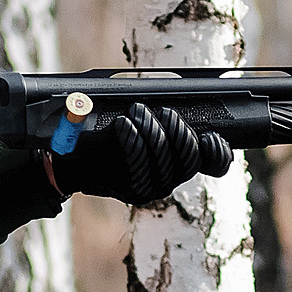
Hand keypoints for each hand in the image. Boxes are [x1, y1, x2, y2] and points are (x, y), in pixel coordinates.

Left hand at [48, 103, 233, 204]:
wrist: (72, 152)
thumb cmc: (109, 128)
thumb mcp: (140, 114)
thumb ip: (163, 110)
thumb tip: (179, 101)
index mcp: (182, 159)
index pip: (216, 163)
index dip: (219, 151)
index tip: (210, 135)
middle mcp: (172, 178)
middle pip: (190, 159)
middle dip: (179, 131)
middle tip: (165, 112)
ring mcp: (153, 187)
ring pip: (165, 161)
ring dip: (152, 130)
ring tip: (137, 111)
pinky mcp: (130, 190)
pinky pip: (138, 164)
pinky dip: (132, 139)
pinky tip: (123, 124)